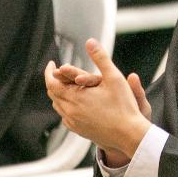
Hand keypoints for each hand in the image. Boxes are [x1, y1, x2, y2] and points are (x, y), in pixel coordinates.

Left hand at [44, 40, 151, 157]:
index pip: (51, 82)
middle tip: (57, 72)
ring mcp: (73, 122)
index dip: (49, 72)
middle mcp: (70, 111)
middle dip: (53, 81)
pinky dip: (65, 107)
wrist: (128, 135)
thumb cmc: (124, 106)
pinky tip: (73, 103)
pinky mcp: (79, 131)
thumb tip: (90, 41)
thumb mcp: (114, 77)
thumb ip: (100, 57)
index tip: (52, 64)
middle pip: (52, 94)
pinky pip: (65, 117)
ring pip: (58, 106)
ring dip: (58, 94)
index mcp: (75, 97)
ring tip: (64, 86)